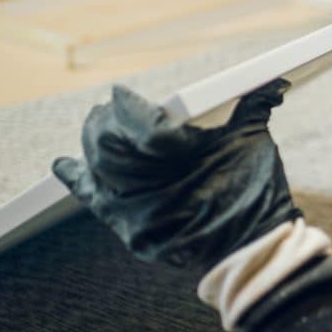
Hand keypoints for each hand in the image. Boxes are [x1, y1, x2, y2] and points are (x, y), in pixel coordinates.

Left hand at [53, 78, 299, 272]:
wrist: (252, 249)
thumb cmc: (256, 193)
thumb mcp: (253, 143)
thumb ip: (250, 106)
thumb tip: (268, 82)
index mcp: (182, 156)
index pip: (140, 127)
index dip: (130, 110)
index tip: (121, 94)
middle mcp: (151, 185)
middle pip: (108, 144)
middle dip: (106, 122)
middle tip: (113, 107)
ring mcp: (136, 210)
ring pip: (98, 167)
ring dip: (96, 143)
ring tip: (101, 125)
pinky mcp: (131, 229)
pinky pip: (93, 200)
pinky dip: (78, 179)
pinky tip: (63, 164)